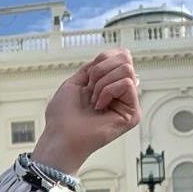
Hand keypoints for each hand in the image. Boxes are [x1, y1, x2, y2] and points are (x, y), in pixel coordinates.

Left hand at [32, 49, 141, 175]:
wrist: (60, 136)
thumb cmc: (62, 116)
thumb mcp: (76, 81)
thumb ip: (95, 66)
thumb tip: (115, 56)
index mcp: (109, 84)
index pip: (121, 55)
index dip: (103, 58)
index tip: (88, 76)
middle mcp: (120, 93)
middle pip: (125, 59)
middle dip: (101, 70)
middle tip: (90, 89)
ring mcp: (127, 103)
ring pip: (127, 70)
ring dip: (102, 83)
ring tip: (93, 100)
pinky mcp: (132, 114)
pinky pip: (127, 84)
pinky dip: (107, 91)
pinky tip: (99, 107)